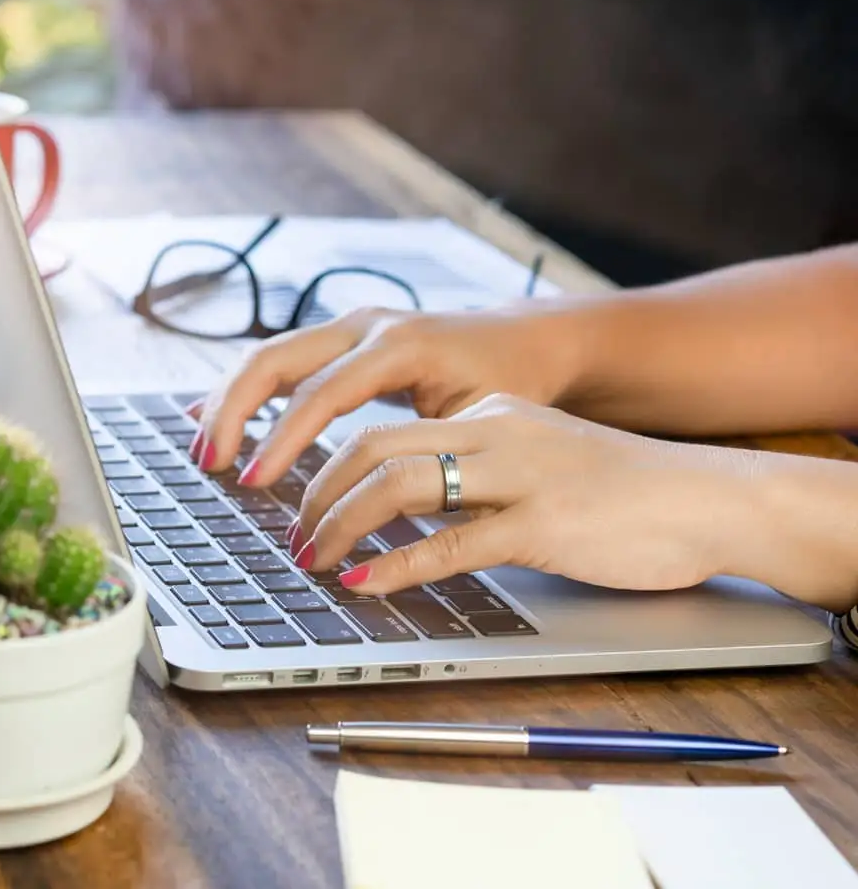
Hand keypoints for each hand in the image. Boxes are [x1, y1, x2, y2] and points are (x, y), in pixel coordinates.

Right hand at [187, 306, 585, 485]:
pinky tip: (209, 416)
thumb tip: (385, 507)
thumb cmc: (513, 386)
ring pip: (268, 355)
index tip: (255, 480)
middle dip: (233, 412)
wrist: (531, 340)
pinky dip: (244, 390)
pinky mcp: (342, 338)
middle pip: (274, 359)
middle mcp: (366, 326)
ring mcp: (350, 326)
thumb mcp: (483, 421)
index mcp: (401, 346)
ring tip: (204, 451)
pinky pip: (281, 359)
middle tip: (209, 463)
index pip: (320, 393)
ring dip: (228, 401)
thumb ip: (431, 454)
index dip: (282, 440)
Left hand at [291, 394, 760, 596]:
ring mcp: (519, 476)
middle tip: (289, 537)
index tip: (291, 500)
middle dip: (314, 494)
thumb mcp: (531, 461)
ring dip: (339, 525)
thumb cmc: (618, 492)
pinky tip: (363, 582)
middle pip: (370, 448)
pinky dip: (395, 565)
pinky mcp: (544, 525)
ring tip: (311, 559)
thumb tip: (399, 508)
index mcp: (487, 414)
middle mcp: (495, 433)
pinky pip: (451, 544)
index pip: (379, 428)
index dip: (321, 466)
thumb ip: (468, 474)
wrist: (708, 500)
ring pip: (398, 486)